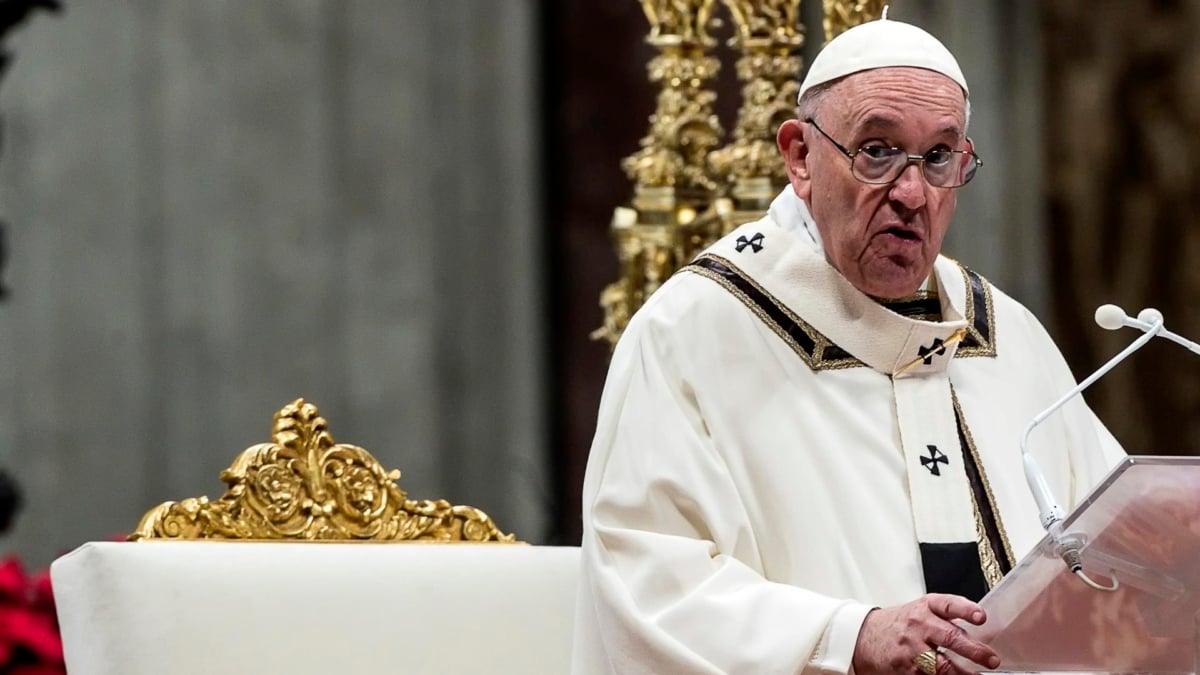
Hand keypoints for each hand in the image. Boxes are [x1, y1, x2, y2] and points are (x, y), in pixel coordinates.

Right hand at [851, 593, 999, 673]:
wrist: (864, 636)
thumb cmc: (899, 623)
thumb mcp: (920, 610)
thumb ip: (945, 616)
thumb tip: (977, 627)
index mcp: (925, 607)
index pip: (948, 605)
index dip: (966, 610)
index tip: (981, 617)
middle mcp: (919, 625)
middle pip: (950, 637)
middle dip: (974, 650)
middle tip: (991, 659)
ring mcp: (912, 648)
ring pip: (942, 665)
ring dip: (963, 673)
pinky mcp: (906, 668)